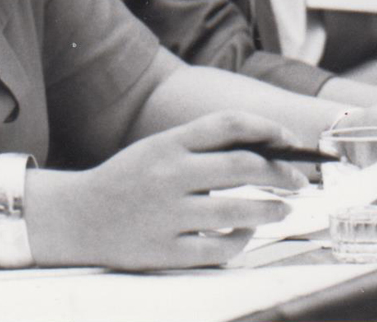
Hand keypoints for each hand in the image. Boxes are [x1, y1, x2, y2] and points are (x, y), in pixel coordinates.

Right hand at [67, 111, 306, 270]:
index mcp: (168, 144)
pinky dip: (241, 241)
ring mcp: (168, 216)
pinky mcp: (167, 252)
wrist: (77, 218)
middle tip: (299, 181)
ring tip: (283, 209)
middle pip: (244, 166)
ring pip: (239, 212)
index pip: (228, 124)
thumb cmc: (127, 179)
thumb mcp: (157, 149)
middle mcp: (169, 176)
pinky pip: (219, 249)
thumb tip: (263, 150)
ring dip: (272, 210)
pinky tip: (246, 234)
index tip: (288, 141)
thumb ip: (200, 146)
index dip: (266, 128)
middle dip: (282, 174)